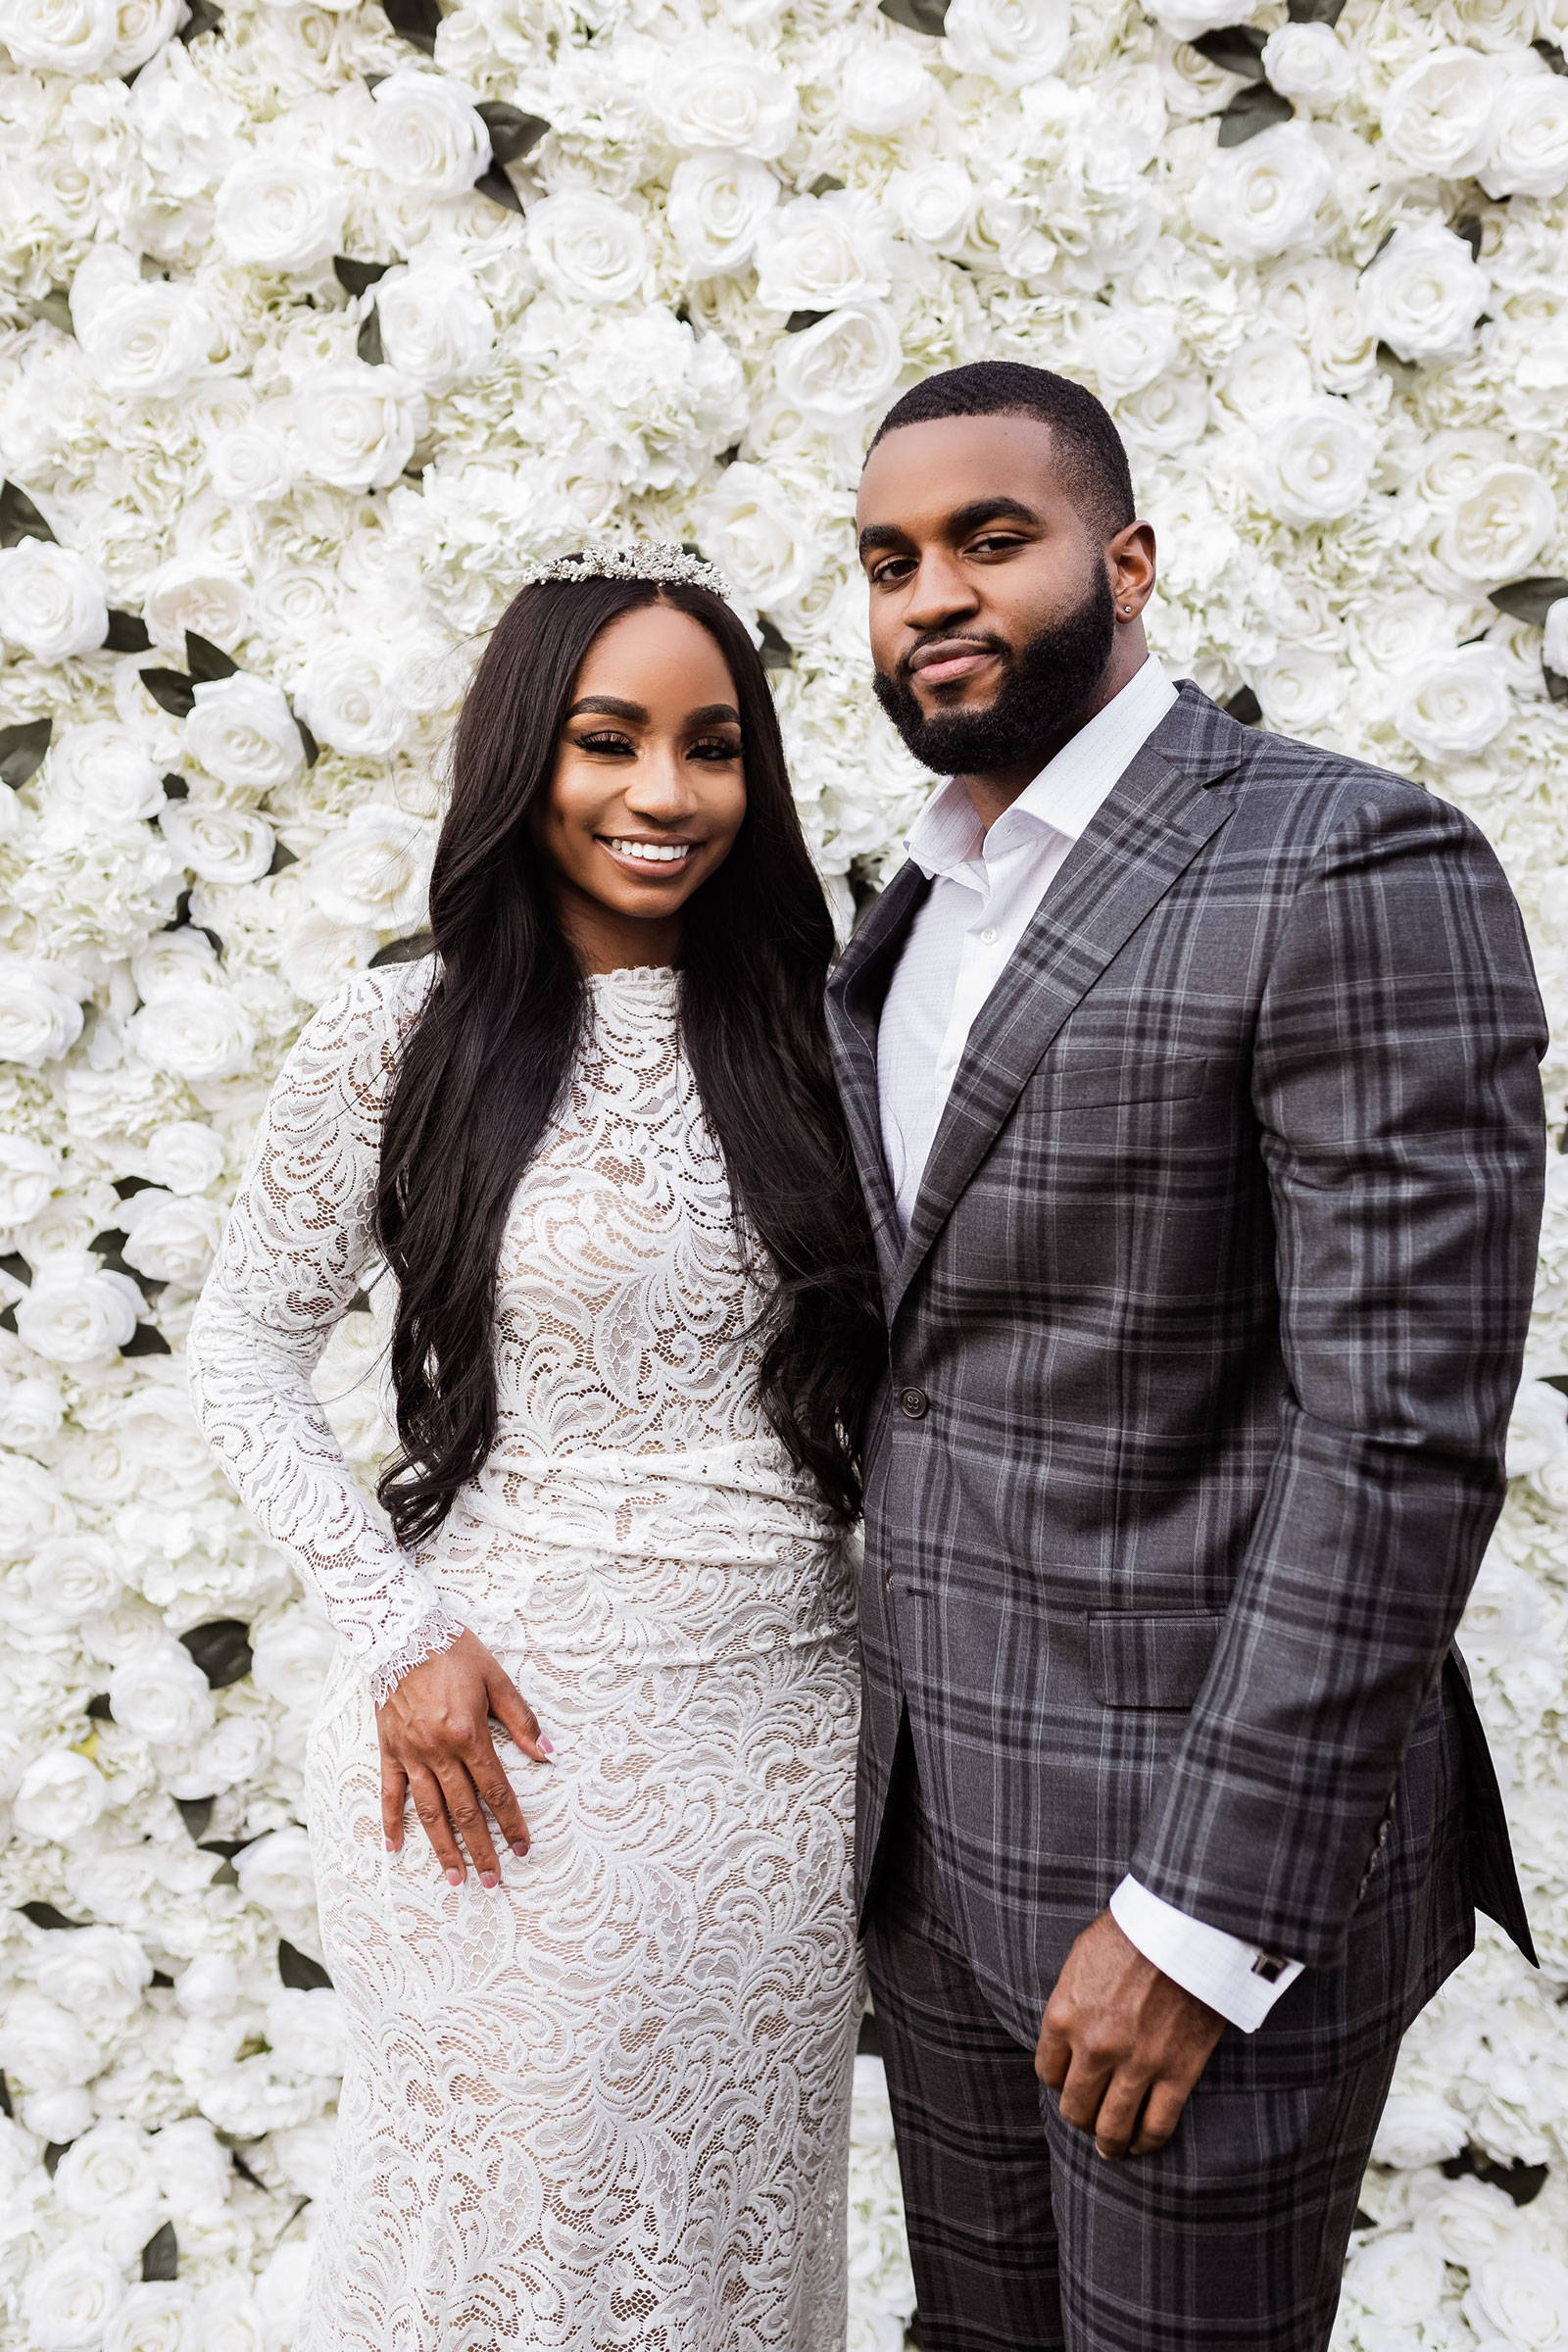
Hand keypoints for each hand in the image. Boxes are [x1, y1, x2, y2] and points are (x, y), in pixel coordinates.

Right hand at [377, 1629, 551, 1888]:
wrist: (401, 1631)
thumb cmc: (453, 1651)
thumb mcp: (496, 1679)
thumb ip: (521, 1719)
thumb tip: (548, 1753)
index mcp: (468, 1735)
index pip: (495, 1790)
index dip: (511, 1823)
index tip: (524, 1848)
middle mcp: (438, 1751)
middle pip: (463, 1811)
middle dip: (481, 1850)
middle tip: (493, 1881)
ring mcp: (410, 1753)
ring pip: (429, 1811)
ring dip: (443, 1848)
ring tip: (456, 1879)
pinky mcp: (388, 1748)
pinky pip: (389, 1791)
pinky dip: (391, 1821)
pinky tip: (395, 1847)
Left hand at [1036, 1910, 1223, 2160]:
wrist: (1185, 1924)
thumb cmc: (1133, 1931)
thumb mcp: (1082, 1958)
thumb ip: (1071, 1999)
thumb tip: (1067, 2029)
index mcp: (1064, 2016)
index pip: (1047, 2072)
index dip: (1058, 2081)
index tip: (1069, 2082)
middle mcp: (1093, 2047)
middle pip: (1075, 2106)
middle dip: (1080, 2116)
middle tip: (1088, 2118)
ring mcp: (1136, 2064)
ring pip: (1112, 2126)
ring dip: (1109, 2143)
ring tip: (1112, 2147)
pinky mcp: (1176, 2072)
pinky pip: (1157, 2126)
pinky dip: (1147, 2142)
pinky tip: (1142, 2145)